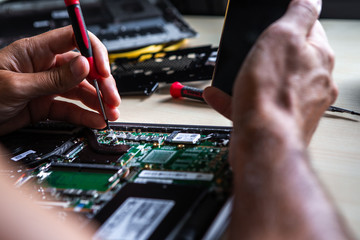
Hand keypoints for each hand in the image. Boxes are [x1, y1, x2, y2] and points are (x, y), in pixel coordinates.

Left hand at [0, 26, 120, 134]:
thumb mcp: (16, 86)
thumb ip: (52, 78)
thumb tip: (83, 66)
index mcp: (36, 51)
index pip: (74, 40)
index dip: (93, 52)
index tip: (103, 69)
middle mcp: (46, 66)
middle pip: (84, 69)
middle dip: (102, 83)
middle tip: (112, 98)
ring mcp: (48, 87)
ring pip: (81, 91)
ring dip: (98, 101)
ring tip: (109, 112)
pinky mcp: (46, 105)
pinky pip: (71, 108)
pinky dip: (85, 115)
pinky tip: (95, 120)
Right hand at [204, 0, 336, 144]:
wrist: (264, 144)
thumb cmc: (273, 95)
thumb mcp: (282, 38)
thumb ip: (299, 14)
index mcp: (318, 58)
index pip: (310, 29)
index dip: (288, 23)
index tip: (273, 23)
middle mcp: (312, 82)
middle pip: (288, 57)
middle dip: (266, 52)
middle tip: (250, 48)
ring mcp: (294, 104)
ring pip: (270, 83)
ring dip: (248, 76)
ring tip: (230, 72)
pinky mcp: (276, 121)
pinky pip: (255, 105)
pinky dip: (235, 99)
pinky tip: (218, 95)